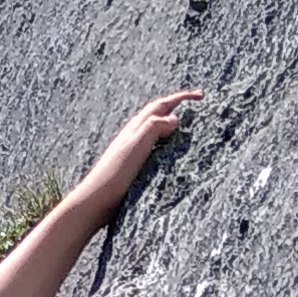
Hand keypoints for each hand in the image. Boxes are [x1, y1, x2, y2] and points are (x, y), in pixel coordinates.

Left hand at [73, 89, 204, 211]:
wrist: (95, 201)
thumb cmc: (114, 174)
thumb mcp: (136, 147)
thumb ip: (153, 128)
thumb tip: (175, 118)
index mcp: (136, 127)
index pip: (162, 105)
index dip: (182, 97)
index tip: (202, 95)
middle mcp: (134, 135)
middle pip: (159, 113)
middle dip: (179, 105)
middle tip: (198, 101)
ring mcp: (133, 150)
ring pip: (157, 129)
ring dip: (173, 122)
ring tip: (189, 123)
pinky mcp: (134, 166)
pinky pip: (155, 146)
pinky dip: (168, 141)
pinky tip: (172, 150)